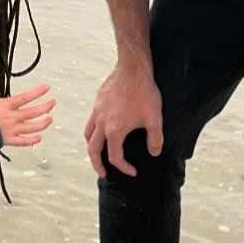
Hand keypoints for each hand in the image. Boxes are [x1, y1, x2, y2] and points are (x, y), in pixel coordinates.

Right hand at [0, 70, 54, 146]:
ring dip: (43, 123)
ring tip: (50, 119)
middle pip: (33, 112)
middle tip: (53, 102)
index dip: (38, 92)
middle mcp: (11, 117)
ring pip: (32, 127)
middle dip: (46, 107)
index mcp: (6, 105)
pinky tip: (39, 137)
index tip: (47, 87)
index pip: (26, 97)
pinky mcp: (8, 140)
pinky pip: (23, 142)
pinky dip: (32, 141)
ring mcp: (11, 130)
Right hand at [84, 59, 162, 176]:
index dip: (124, 168)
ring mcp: (97, 112)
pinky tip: (103, 129)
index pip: (115, 157)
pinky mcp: (97, 102)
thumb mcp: (154, 119)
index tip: (133, 171)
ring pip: (88, 135)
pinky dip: (93, 131)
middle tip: (103, 173)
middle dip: (97, 165)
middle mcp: (101, 123)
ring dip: (92, 147)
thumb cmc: (144, 93)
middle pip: (93, 150)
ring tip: (98, 153)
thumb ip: (155, 139)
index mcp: (114, 131)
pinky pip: (90, 121)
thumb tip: (154, 153)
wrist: (133, 69)